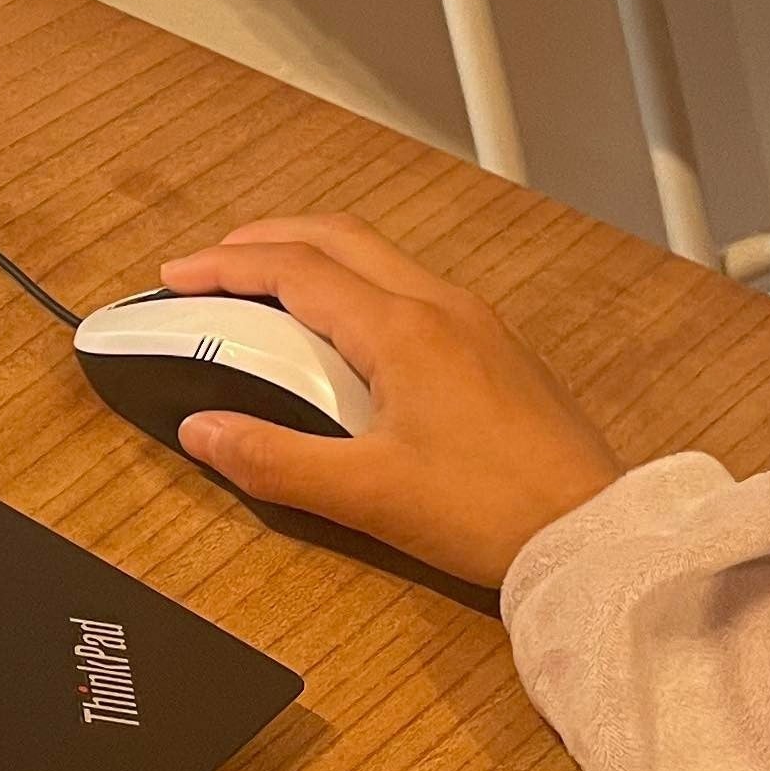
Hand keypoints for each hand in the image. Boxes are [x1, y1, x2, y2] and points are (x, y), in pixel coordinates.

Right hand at [153, 214, 621, 588]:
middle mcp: (440, 307)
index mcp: (402, 329)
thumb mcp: (366, 495)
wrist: (595, 533)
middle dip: (266, 239)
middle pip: (337, 237)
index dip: (225, 266)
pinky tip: (343, 332)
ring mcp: (475, 323)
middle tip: (212, 264)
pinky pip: (410, 288)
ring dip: (314, 257)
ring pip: (379, 258)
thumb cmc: (491, 513)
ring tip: (267, 289)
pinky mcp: (496, 350)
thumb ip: (274, 459)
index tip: (175, 276)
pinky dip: (356, 285)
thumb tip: (200, 431)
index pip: (294, 270)